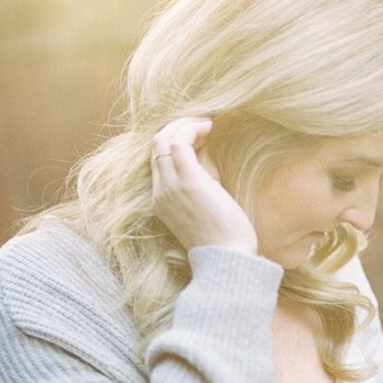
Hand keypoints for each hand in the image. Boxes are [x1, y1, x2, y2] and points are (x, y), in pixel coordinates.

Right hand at [150, 116, 258, 254]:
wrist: (227, 259)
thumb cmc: (224, 242)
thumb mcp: (204, 214)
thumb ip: (201, 192)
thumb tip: (210, 173)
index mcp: (161, 203)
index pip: (157, 163)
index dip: (175, 145)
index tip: (199, 140)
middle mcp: (160, 192)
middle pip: (156, 147)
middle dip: (177, 130)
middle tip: (201, 126)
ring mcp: (171, 186)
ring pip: (163, 140)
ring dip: (185, 125)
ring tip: (207, 123)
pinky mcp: (189, 180)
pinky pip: (180, 142)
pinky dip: (192, 129)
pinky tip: (209, 126)